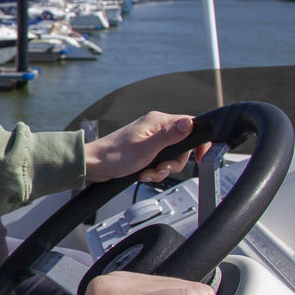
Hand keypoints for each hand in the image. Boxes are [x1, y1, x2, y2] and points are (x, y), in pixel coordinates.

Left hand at [84, 112, 206, 182]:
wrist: (95, 165)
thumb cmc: (114, 156)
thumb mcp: (146, 148)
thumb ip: (170, 136)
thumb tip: (189, 123)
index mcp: (157, 121)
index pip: (190, 124)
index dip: (198, 142)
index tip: (199, 158)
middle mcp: (155, 127)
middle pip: (182, 146)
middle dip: (172, 163)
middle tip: (159, 168)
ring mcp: (150, 139)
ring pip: (171, 157)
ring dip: (161, 169)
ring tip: (147, 172)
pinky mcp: (145, 149)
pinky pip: (160, 161)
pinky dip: (154, 170)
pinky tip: (144, 173)